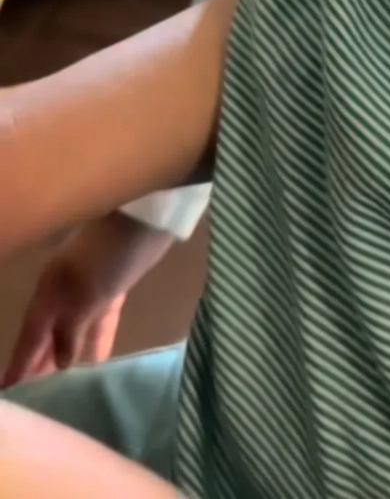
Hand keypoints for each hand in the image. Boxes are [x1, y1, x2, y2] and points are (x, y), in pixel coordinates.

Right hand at [1, 213, 171, 388]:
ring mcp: (89, 289)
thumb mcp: (86, 296)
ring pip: (72, 330)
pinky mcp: (112, 288)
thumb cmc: (109, 256)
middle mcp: (64, 292)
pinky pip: (98, 321)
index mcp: (49, 292)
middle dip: (39, 364)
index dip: (19, 364)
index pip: (30, 336)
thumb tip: (60, 363)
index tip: (7, 392)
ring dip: (67, 355)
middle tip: (32, 400)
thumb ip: (70, 330)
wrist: (146, 219)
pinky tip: (96, 363)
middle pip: (48, 335)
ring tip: (59, 390)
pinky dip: (96, 340)